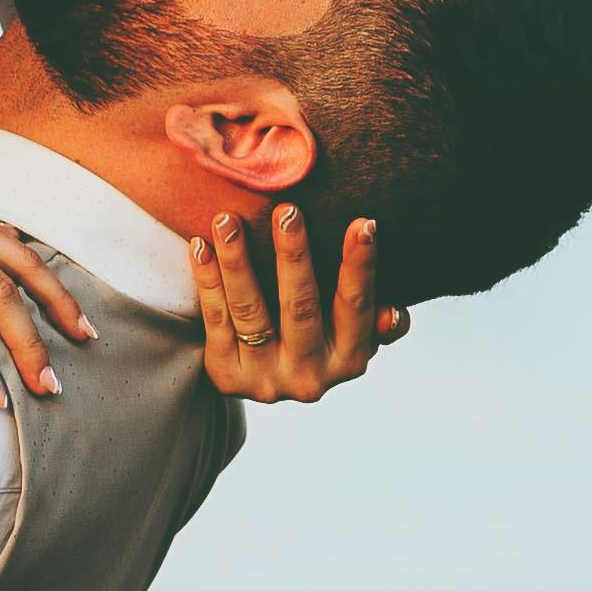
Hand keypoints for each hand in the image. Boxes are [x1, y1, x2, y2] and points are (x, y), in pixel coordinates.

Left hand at [193, 202, 405, 407]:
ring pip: (250, 310)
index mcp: (349, 360)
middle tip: (287, 211)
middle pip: (300, 307)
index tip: (364, 223)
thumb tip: (391, 313)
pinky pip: (215, 320)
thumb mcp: (355, 334)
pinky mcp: (227, 375)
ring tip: (227, 220)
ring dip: (237, 261)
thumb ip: (377, 324)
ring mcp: (266, 379)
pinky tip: (200, 245)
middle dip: (294, 256)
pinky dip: (208, 280)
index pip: (356, 307)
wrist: (265, 379)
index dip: (361, 266)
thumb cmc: (320, 336)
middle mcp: (309, 376)